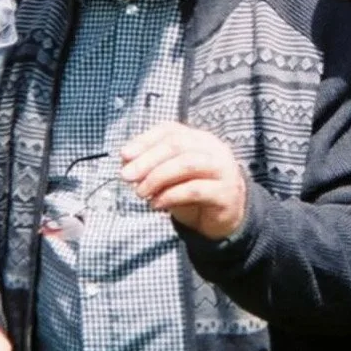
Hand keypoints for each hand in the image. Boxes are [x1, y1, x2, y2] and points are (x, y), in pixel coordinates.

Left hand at [120, 121, 247, 240]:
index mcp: (199, 138)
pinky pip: (194, 190)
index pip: (170, 130)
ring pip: (187, 164)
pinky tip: (156, 204)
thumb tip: (126, 160)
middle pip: (177, 145)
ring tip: (140, 193)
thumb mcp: (170, 176)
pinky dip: (170, 196)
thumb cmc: (193, 192)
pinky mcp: (226, 192)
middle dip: (147, 160)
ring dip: (157, 177)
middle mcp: (214, 149)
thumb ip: (151, 165)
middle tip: (126, 176)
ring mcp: (223, 169)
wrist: (226, 220)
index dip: (145, 140)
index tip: (124, 155)